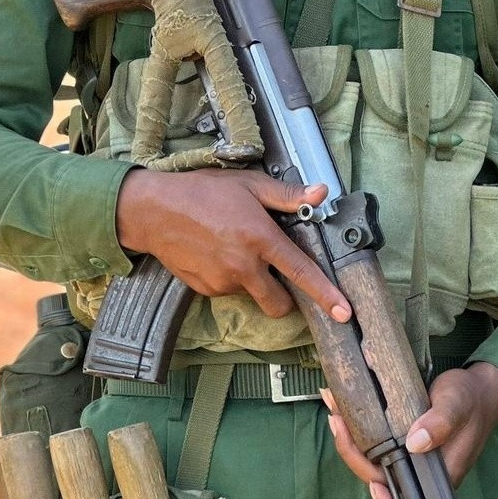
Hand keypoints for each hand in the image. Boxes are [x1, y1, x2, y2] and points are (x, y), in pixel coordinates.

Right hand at [115, 167, 351, 322]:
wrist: (152, 211)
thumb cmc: (202, 192)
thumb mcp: (247, 185)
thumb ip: (286, 195)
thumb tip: (321, 192)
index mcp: (260, 238)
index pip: (301, 272)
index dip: (326, 295)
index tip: (345, 313)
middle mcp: (244, 266)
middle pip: (279, 304)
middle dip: (284, 298)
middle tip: (275, 272)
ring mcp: (223, 282)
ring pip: (252, 294)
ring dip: (253, 282)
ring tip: (235, 250)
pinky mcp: (205, 290)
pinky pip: (228, 291)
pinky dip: (230, 278)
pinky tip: (217, 254)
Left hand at [322, 362, 497, 498]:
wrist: (478, 390)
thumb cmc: (471, 399)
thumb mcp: (458, 404)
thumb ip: (441, 422)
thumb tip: (415, 444)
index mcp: (438, 476)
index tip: (372, 486)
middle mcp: (420, 473)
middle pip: (380, 480)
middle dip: (354, 455)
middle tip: (338, 422)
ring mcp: (409, 459)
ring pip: (373, 462)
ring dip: (350, 441)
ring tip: (335, 412)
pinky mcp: (400, 443)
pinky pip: (374, 444)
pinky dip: (357, 430)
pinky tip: (342, 408)